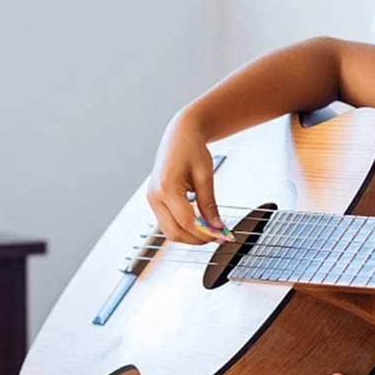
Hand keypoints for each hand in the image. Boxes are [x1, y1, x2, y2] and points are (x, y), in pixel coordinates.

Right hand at [146, 109, 229, 243]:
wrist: (180, 134)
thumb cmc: (192, 149)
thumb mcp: (205, 175)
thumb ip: (209, 203)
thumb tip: (217, 227)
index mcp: (167, 188)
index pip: (186, 221)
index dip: (205, 233)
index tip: (222, 236)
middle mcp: (155, 196)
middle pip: (174, 231)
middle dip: (196, 239)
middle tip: (218, 238)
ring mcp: (152, 199)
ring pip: (169, 230)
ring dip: (189, 235)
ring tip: (211, 232)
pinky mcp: (155, 200)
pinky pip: (168, 221)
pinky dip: (183, 226)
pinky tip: (200, 223)